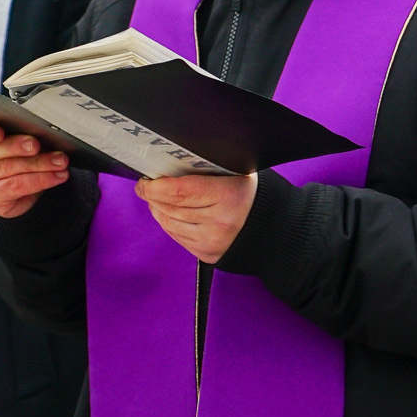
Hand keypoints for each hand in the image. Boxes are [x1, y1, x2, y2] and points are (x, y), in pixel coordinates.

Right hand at [0, 117, 68, 217]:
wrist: (16, 188)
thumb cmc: (14, 156)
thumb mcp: (14, 140)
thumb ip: (20, 133)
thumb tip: (43, 130)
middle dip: (19, 146)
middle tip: (37, 145)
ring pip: (8, 169)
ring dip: (38, 164)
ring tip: (59, 161)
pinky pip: (17, 187)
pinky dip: (40, 180)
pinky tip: (56, 176)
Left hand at [135, 173, 256, 263]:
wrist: (271, 229)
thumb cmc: (249, 194)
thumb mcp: (236, 172)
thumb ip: (205, 167)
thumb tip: (170, 162)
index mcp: (228, 196)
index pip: (179, 191)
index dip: (155, 186)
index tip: (145, 180)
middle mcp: (219, 222)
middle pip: (170, 207)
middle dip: (152, 196)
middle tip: (146, 186)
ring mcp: (212, 241)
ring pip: (169, 223)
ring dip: (157, 209)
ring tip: (156, 198)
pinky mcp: (207, 254)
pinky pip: (176, 236)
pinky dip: (167, 223)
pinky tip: (169, 212)